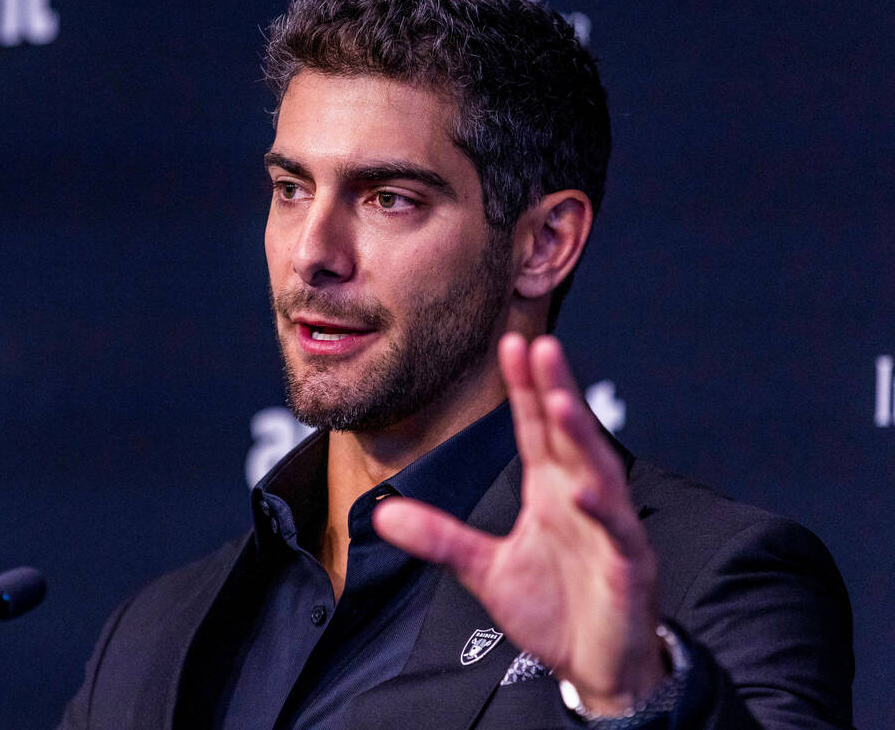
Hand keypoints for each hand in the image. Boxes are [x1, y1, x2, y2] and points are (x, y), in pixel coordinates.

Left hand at [373, 333, 665, 713]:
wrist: (599, 667)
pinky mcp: (628, 566)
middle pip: (567, 434)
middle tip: (538, 344)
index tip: (511, 344)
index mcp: (551, 491)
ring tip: (560, 400)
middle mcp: (581, 499)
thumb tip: (383, 514)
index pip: (535, 429)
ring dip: (580, 435)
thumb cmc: (555, 611)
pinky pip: (616, 533)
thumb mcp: (484, 570)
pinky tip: (583, 493)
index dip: (524, 387)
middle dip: (553, 388)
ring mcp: (608, 529)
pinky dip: (602, 512)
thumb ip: (439, 538)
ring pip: (596, 472)